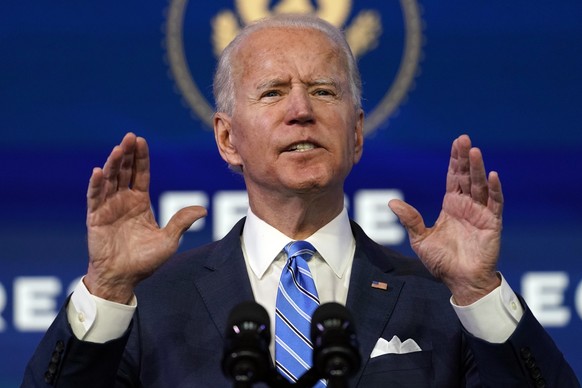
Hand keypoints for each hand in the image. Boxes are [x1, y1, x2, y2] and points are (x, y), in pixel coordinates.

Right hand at [84, 133, 206, 302]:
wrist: (123, 278)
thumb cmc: (145, 261)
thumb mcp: (169, 240)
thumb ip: (181, 222)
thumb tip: (203, 210)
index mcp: (139, 202)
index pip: (140, 174)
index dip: (141, 158)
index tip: (142, 140)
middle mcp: (123, 201)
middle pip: (124, 171)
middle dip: (127, 154)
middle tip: (129, 137)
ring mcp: (108, 208)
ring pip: (109, 180)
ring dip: (112, 164)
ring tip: (118, 149)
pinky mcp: (95, 218)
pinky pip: (95, 198)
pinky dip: (96, 184)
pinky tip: (99, 171)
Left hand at [389, 135, 502, 304]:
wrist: (460, 281)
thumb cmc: (442, 262)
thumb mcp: (420, 239)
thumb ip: (410, 219)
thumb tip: (392, 202)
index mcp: (451, 206)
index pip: (453, 177)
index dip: (454, 160)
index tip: (456, 143)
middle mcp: (467, 206)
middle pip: (467, 176)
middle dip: (465, 158)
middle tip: (464, 139)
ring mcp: (480, 213)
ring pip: (480, 186)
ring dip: (478, 169)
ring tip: (475, 152)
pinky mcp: (492, 224)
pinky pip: (494, 204)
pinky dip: (494, 190)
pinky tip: (492, 176)